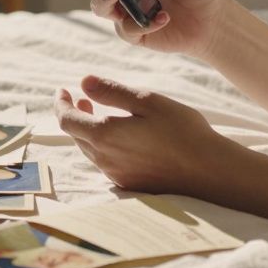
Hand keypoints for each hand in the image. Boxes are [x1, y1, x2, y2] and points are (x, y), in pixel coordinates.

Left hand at [53, 75, 246, 195]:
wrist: (208, 170)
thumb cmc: (181, 130)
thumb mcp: (147, 101)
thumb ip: (112, 91)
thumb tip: (83, 82)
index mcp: (104, 136)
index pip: (66, 120)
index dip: (60, 104)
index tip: (62, 90)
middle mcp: (104, 159)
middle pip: (76, 136)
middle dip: (74, 115)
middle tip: (82, 99)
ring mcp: (116, 175)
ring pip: (91, 150)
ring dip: (89, 131)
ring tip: (98, 114)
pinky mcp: (129, 185)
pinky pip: (106, 162)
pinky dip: (104, 146)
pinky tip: (120, 137)